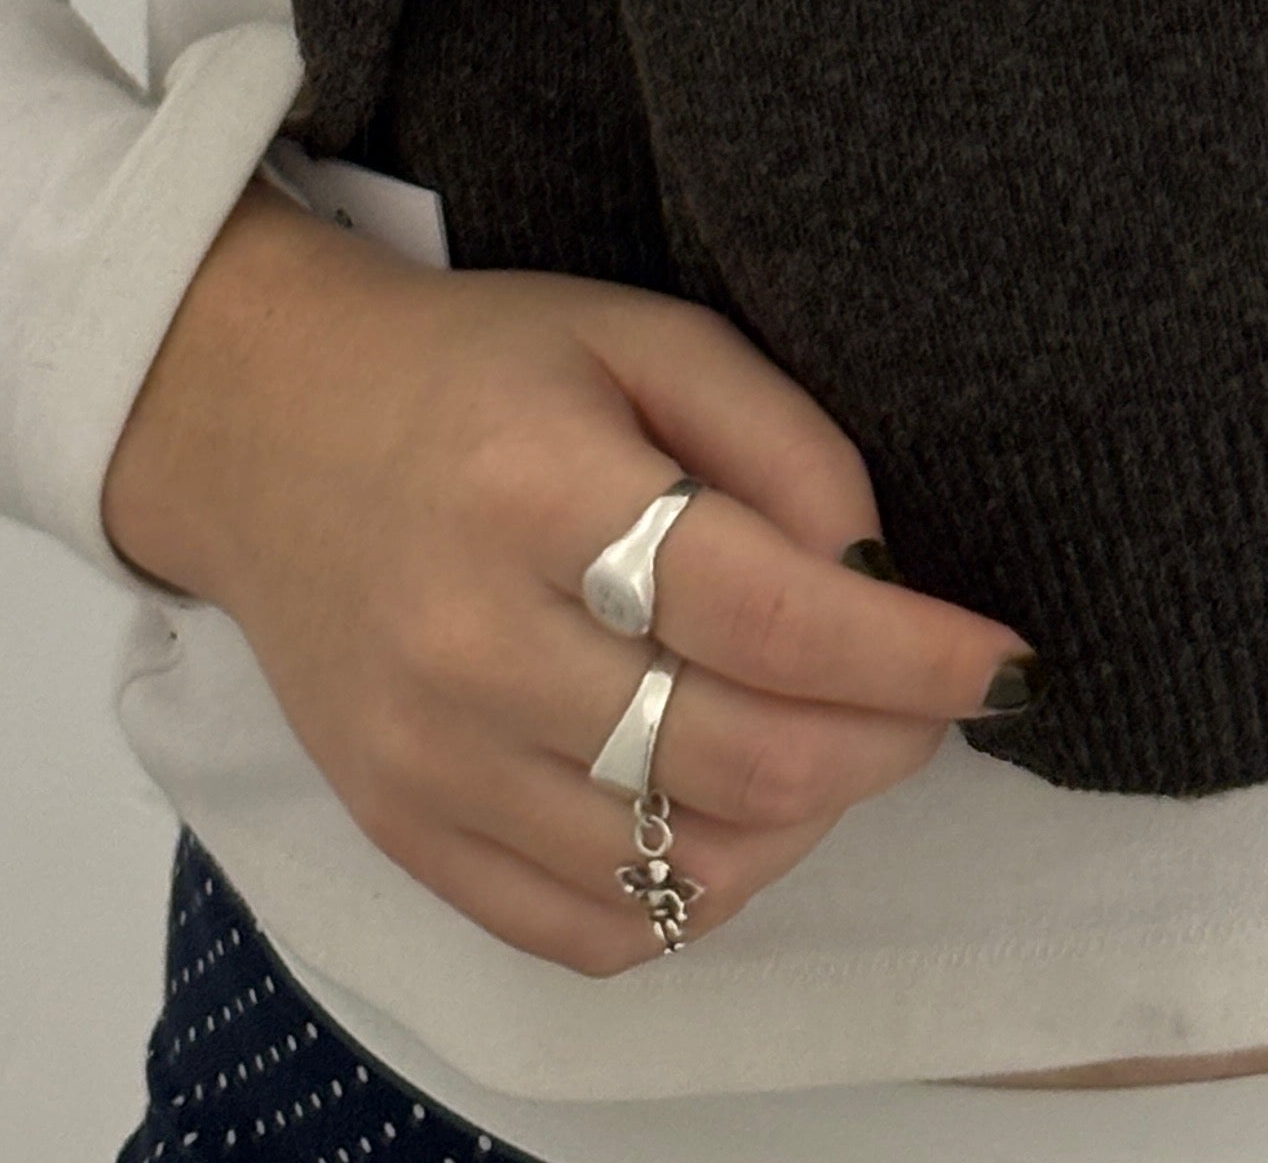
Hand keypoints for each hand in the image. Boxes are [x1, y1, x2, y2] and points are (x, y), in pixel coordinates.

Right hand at [100, 177, 1034, 974]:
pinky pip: (591, 931)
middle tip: (932, 700)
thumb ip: (783, 440)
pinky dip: (699, 891)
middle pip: (738, 756)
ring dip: (806, 820)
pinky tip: (733, 807)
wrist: (266, 430)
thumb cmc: (479, 371)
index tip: (1001, 658)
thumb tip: (882, 572)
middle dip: (884, 743)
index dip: (908, 650)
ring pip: (680, 867)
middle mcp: (469, 640)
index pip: (763, 609)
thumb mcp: (643, 336)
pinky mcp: (404, 834)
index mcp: (532, 485)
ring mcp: (428, 758)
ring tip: (836, 740)